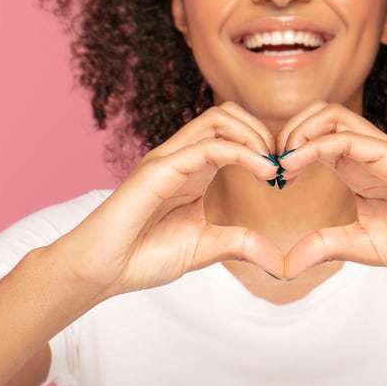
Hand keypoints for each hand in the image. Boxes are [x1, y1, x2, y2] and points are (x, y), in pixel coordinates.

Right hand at [53, 102, 284, 300]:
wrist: (100, 271)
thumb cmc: (143, 256)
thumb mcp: (205, 248)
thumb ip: (240, 245)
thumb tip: (278, 260)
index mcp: (193, 169)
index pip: (232, 131)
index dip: (264, 144)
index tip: (286, 174)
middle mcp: (181, 156)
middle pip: (227, 114)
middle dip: (262, 131)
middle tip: (282, 164)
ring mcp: (168, 159)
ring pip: (218, 119)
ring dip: (254, 135)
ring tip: (272, 166)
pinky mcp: (158, 170)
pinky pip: (206, 147)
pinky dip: (241, 153)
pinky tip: (261, 172)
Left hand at [274, 101, 386, 279]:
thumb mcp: (362, 246)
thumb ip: (325, 247)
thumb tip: (285, 264)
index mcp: (356, 171)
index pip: (313, 140)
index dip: (286, 151)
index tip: (271, 179)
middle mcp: (365, 154)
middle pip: (317, 116)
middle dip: (286, 132)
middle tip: (271, 165)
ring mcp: (379, 151)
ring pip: (330, 114)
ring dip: (297, 130)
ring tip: (283, 162)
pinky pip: (348, 136)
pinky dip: (315, 144)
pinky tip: (297, 165)